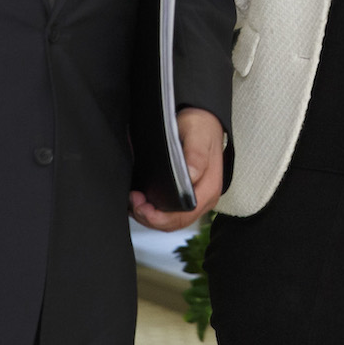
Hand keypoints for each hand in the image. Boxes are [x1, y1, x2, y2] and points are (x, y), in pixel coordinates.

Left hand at [129, 106, 225, 230]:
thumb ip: (196, 154)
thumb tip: (191, 176)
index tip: (141, 206)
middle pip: (176, 223)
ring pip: (172, 221)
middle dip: (150, 218)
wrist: (204, 121)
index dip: (160, 217)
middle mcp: (205, 197)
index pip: (184, 215)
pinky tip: (142, 200)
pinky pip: (171, 213)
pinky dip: (154, 211)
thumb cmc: (201, 127)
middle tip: (133, 201)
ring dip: (150, 216)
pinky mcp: (188, 196)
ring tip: (134, 200)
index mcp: (209, 187)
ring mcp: (197, 198)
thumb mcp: (198, 134)